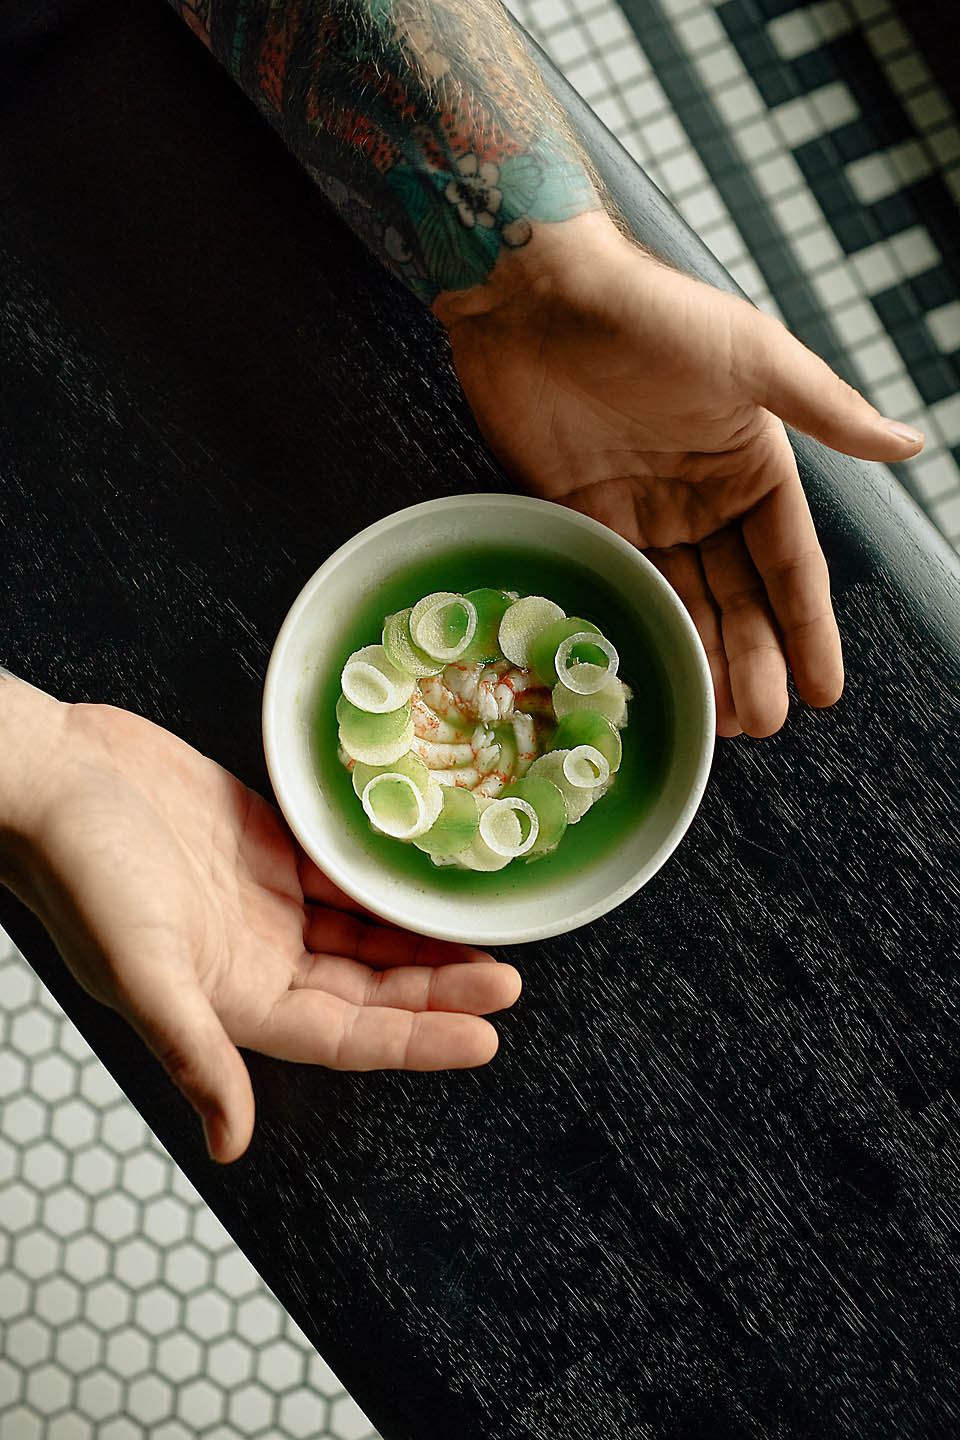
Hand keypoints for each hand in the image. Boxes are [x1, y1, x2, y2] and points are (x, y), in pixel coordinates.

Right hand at [3, 692, 519, 1161]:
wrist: (54, 774)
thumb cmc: (80, 869)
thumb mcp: (141, 966)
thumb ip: (193, 1051)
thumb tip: (229, 1143)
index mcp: (234, 997)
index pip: (347, 1034)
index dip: (417, 1040)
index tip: (485, 1037)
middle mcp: (260, 956)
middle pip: (370, 987)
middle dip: (438, 990)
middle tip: (509, 983)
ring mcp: (266, 900)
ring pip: (365, 932)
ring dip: (421, 939)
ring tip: (487, 940)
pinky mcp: (268, 843)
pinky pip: (344, 871)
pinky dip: (387, 879)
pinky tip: (430, 875)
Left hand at [437, 212, 923, 737]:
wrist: (534, 294)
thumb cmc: (651, 316)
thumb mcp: (753, 359)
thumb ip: (825, 411)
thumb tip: (911, 445)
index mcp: (751, 463)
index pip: (790, 563)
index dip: (808, 627)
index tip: (825, 689)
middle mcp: (701, 496)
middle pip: (737, 596)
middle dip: (754, 660)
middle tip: (763, 724)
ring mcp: (640, 510)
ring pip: (681, 602)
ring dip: (702, 659)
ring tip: (719, 722)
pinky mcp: (580, 517)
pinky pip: (618, 587)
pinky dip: (637, 631)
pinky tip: (653, 676)